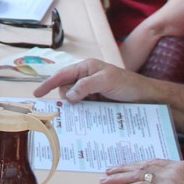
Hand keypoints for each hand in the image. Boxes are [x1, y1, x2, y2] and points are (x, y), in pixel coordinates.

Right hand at [33, 58, 156, 102]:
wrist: (146, 98)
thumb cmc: (128, 84)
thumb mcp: (106, 80)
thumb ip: (86, 85)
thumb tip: (69, 95)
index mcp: (86, 68)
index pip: (62, 75)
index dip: (48, 83)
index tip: (37, 94)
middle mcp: (86, 78)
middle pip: (65, 89)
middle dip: (68, 97)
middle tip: (81, 103)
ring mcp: (90, 91)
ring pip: (73, 100)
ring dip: (77, 106)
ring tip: (91, 108)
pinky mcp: (96, 102)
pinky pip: (82, 108)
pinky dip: (83, 112)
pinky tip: (88, 116)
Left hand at [99, 160, 183, 183]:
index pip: (154, 162)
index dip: (137, 164)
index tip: (125, 167)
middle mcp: (176, 169)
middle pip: (143, 165)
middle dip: (123, 169)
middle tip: (108, 171)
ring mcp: (171, 179)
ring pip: (138, 175)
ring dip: (119, 179)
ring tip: (104, 181)